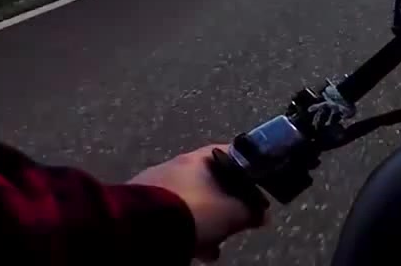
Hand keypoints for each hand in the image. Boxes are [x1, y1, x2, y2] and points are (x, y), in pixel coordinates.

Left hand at [130, 145, 265, 261]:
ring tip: (211, 245)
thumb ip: (250, 211)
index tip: (255, 186)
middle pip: (208, 182)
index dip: (246, 170)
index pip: (230, 153)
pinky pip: (169, 214)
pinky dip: (182, 227)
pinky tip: (189, 245)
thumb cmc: (192, 212)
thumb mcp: (231, 214)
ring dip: (202, 220)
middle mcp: (174, 164)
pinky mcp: (138, 204)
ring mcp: (154, 183)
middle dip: (223, 205)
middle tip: (232, 224)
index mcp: (198, 157)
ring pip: (189, 201)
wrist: (143, 230)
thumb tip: (262, 215)